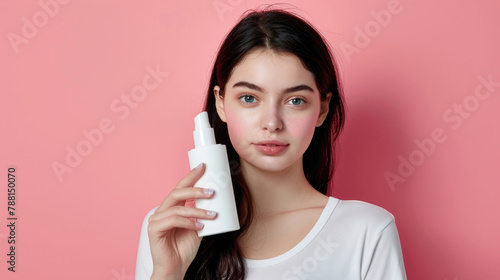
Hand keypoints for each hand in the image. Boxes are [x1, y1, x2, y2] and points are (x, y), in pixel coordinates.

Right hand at [147, 163, 216, 278]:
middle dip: (195, 189)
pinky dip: (188, 222)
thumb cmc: (184, 248)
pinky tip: (199, 227)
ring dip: (197, 210)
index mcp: (172, 208)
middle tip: (211, 192)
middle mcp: (162, 211)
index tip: (203, 167)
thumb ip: (202, 213)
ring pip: (178, 208)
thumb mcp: (198, 227)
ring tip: (212, 215)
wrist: (176, 268)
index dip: (191, 176)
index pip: (180, 188)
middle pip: (177, 192)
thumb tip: (217, 200)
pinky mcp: (153, 229)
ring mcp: (156, 219)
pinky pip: (173, 220)